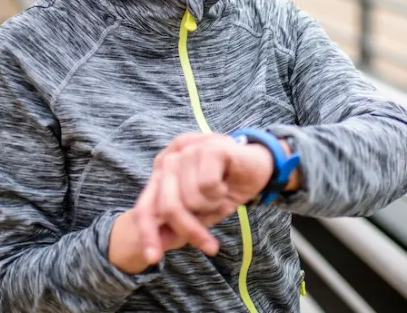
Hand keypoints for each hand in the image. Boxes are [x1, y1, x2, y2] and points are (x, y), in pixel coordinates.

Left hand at [132, 133, 274, 263]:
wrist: (260, 165)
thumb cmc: (227, 186)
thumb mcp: (201, 211)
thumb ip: (180, 224)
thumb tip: (156, 249)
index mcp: (162, 172)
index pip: (145, 207)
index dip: (147, 234)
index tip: (154, 258)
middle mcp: (170, 158)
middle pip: (168, 207)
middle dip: (190, 230)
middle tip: (210, 245)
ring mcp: (189, 150)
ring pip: (190, 199)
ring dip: (211, 206)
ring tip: (221, 195)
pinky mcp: (209, 148)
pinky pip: (208, 185)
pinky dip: (220, 192)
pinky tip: (226, 183)